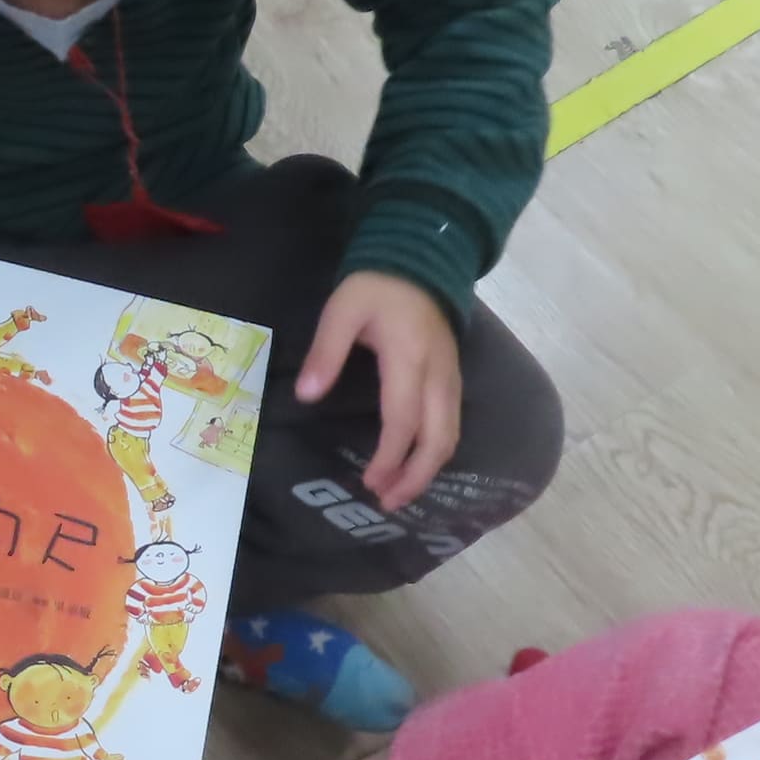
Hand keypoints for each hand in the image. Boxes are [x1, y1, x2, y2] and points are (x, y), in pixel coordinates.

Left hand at [297, 270, 460, 513]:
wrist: (421, 257)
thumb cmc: (377, 285)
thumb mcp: (342, 310)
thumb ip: (325, 353)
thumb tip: (307, 395)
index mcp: (410, 359)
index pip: (404, 421)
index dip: (390, 457)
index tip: (370, 482)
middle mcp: (438, 374)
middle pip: (438, 439)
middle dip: (415, 477)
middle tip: (387, 502)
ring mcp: (451, 376)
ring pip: (450, 435)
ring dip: (427, 469)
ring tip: (398, 493)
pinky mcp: (453, 377)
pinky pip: (451, 424)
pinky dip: (435, 451)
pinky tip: (414, 464)